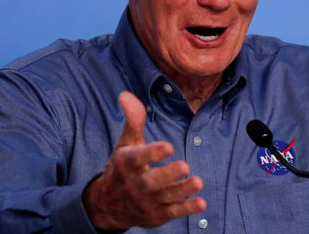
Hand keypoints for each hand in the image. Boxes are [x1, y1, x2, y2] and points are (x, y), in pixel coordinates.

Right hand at [83, 92, 205, 229]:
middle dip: (167, 175)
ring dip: (182, 191)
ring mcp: (145, 202)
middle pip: (150, 181)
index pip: (136, 158)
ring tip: (198, 182)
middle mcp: (134, 184)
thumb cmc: (122, 168)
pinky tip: (201, 203)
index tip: (168, 146)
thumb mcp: (125, 143)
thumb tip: (126, 94)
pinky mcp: (156, 215)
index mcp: (126, 164)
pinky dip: (186, 209)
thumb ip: (133, 120)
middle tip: (185, 166)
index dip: (152, 153)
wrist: (107, 205)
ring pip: (164, 197)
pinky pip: (172, 212)